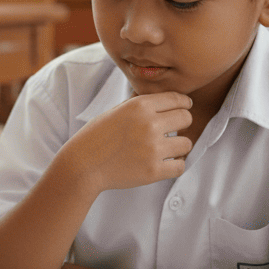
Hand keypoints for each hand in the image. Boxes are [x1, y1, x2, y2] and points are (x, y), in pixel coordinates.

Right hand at [56, 91, 191, 192]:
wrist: (82, 164)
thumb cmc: (97, 136)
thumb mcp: (116, 111)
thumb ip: (140, 104)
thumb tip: (162, 97)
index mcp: (140, 106)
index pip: (178, 99)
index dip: (183, 104)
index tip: (183, 109)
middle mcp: (149, 124)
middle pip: (186, 118)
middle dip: (181, 124)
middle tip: (171, 130)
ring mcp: (153, 148)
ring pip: (186, 143)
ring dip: (178, 147)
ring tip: (165, 149)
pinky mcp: (153, 171)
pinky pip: (180, 166)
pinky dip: (174, 165)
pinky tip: (164, 163)